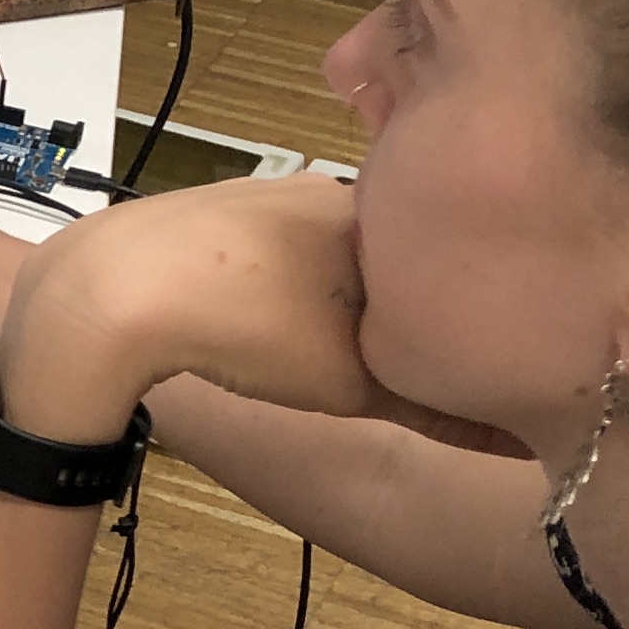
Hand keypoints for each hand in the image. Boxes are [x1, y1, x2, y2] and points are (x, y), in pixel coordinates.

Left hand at [0, 172, 440, 442]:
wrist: (112, 293)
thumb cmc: (250, 328)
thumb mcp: (359, 384)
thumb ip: (441, 410)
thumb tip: (517, 441)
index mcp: (374, 211)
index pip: (440, 257)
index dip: (447, 312)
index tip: (448, 357)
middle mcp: (321, 187)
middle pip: (379, 254)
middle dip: (384, 306)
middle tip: (377, 362)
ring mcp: (256, 193)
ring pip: (315, 252)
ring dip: (320, 298)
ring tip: (308, 347)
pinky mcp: (199, 212)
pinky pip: (257, 252)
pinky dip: (264, 287)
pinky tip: (249, 322)